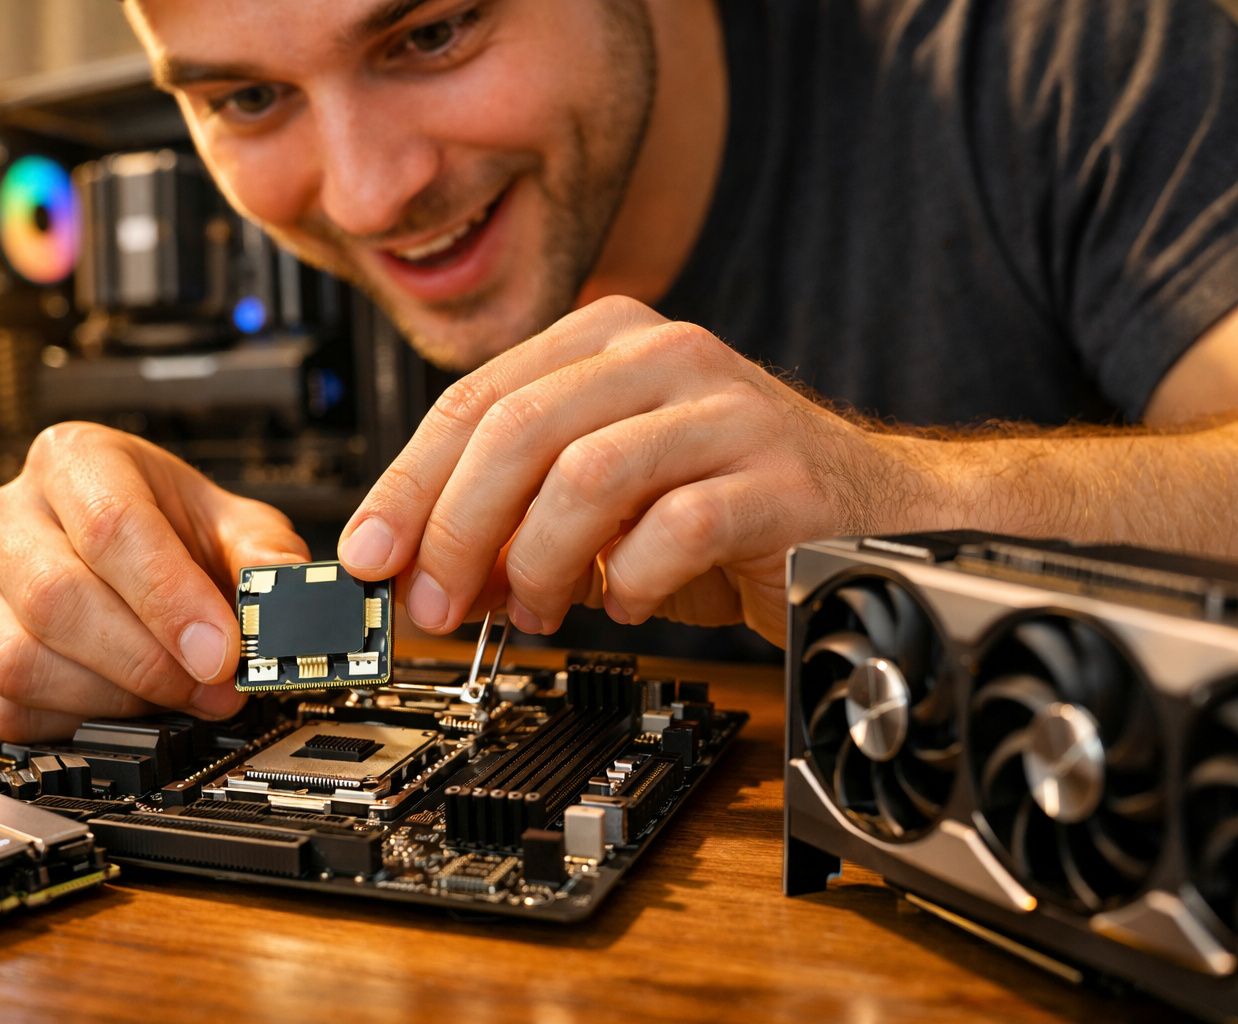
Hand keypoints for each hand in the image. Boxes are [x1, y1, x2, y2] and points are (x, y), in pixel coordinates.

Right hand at [0, 422, 309, 740]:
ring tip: (177, 694)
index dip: (170, 600)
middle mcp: (8, 516)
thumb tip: (294, 596)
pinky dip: (78, 719)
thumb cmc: (168, 525)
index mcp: (73, 460)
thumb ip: (266, 556)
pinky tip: (126, 701)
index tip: (221, 651)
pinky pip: (10, 704)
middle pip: (58, 600)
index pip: (110, 528)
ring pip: (25, 660)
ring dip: (117, 696)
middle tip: (213, 686)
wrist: (123, 540)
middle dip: (150, 660)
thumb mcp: (230, 524)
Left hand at [337, 296, 912, 642]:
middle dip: (456, 531)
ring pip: (585, 476)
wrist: (867, 511)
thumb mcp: (602, 496)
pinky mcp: (776, 476)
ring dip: (538, 563)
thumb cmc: (726, 499)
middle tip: (438, 605)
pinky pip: (675, 528)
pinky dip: (631, 581)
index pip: (474, 400)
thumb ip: (516, 515)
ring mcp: (725, 409)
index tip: (370, 557)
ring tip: (534, 610)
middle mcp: (663, 355)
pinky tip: (628, 602)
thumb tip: (422, 572)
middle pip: (517, 432)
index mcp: (606, 341)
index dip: (409, 485)